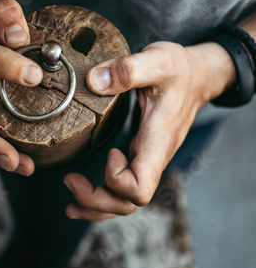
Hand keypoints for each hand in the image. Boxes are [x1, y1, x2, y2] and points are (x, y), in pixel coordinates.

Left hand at [63, 40, 235, 219]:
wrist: (196, 76)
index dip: (117, 179)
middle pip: (127, 204)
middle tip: (70, 181)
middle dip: (96, 201)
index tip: (110, 151)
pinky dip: (99, 199)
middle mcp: (152, 159)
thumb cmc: (181, 71)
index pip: (140, 188)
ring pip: (123, 203)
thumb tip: (94, 82)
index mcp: (157, 144)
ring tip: (70, 197)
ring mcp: (145, 161)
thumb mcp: (158, 62)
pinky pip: (121, 190)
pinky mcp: (138, 156)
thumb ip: (128, 70)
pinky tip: (80, 195)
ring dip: (95, 206)